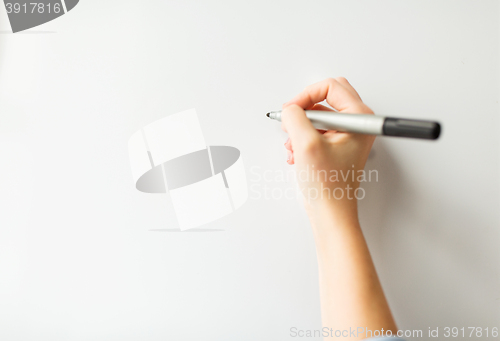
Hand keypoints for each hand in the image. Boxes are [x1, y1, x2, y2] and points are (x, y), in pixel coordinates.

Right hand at [281, 78, 374, 220]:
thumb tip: (289, 108)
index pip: (330, 86)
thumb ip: (295, 117)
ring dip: (301, 126)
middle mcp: (357, 124)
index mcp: (359, 118)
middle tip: (292, 120)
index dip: (306, 95)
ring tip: (294, 144)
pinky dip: (303, 137)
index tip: (292, 110)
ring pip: (319, 114)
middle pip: (326, 96)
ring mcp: (348, 134)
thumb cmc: (329, 185)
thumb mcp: (306, 144)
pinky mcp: (338, 144)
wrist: (331, 211)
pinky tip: (297, 153)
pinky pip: (317, 129)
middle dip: (304, 109)